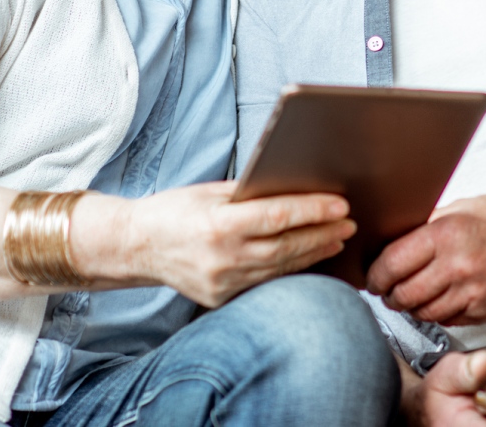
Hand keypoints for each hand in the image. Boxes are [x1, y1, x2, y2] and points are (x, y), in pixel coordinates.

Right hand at [105, 181, 353, 306]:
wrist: (136, 246)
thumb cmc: (174, 210)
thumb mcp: (209, 193)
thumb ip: (249, 194)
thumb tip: (293, 187)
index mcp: (217, 226)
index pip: (276, 217)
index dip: (312, 211)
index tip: (340, 204)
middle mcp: (221, 258)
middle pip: (285, 246)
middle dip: (322, 233)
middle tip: (349, 223)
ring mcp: (221, 283)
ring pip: (279, 267)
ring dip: (313, 253)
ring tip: (337, 238)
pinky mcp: (220, 298)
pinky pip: (264, 281)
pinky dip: (290, 269)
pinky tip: (309, 258)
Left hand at [368, 194, 485, 326]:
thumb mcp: (468, 206)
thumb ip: (432, 222)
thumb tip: (397, 235)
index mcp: (448, 233)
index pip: (392, 262)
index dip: (375, 274)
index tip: (372, 276)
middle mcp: (458, 266)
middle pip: (403, 294)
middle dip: (389, 294)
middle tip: (386, 289)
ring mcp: (473, 294)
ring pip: (423, 313)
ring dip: (411, 307)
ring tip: (410, 295)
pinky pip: (448, 320)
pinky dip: (437, 313)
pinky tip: (439, 299)